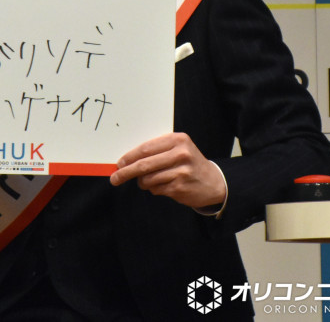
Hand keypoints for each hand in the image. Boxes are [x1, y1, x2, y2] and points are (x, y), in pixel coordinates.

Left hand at [109, 132, 226, 208]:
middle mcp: (180, 154)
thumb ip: (157, 150)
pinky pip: (156, 189)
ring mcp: (181, 172)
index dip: (130, 156)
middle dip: (126, 172)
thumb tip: (128, 159)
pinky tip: (162, 185)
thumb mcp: (178, 148)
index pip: (146, 148)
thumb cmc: (189, 163)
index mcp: (177, 140)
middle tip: (115, 178)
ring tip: (148, 181)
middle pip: (144, 164)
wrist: (214, 182)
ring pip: (148, 179)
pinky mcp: (180, 187)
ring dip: (143, 182)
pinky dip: (154, 189)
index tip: (119, 163)